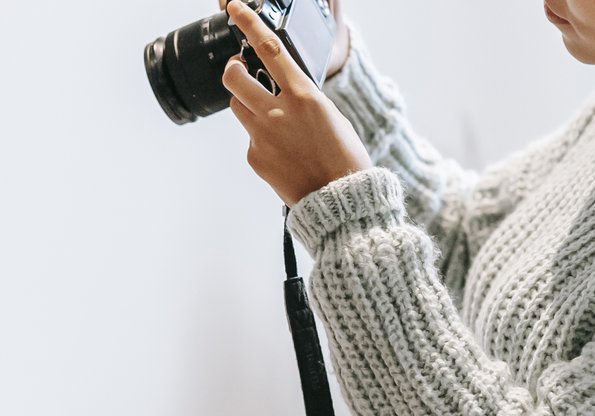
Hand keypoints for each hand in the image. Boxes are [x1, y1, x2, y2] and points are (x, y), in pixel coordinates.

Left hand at [221, 0, 371, 206]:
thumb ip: (304, 100)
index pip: (268, 48)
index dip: (247, 23)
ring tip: (273, 121)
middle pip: (234, 77)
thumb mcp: (332, 117)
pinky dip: (263, 142)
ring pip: (238, 107)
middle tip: (240, 69)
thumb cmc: (345, 159)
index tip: (234, 9)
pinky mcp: (255, 157)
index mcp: (304, 96)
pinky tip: (284, 155)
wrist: (341, 201)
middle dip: (234, 69)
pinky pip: (251, 139)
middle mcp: (277, 112)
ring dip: (249, 105)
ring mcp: (262, 136)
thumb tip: (286, 93)